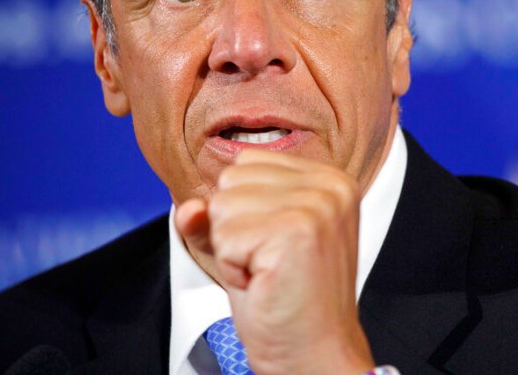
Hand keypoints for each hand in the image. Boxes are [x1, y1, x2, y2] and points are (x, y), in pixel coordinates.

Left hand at [175, 149, 374, 374]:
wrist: (315, 355)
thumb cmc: (288, 302)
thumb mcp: (251, 245)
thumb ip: (218, 215)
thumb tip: (188, 207)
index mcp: (329, 178)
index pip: (247, 162)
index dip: (246, 211)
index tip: (275, 245)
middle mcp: (329, 184)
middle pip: (232, 180)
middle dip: (237, 228)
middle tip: (271, 264)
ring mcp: (316, 205)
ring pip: (223, 206)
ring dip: (233, 249)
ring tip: (268, 273)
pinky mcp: (295, 231)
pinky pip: (223, 236)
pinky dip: (233, 268)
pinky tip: (265, 284)